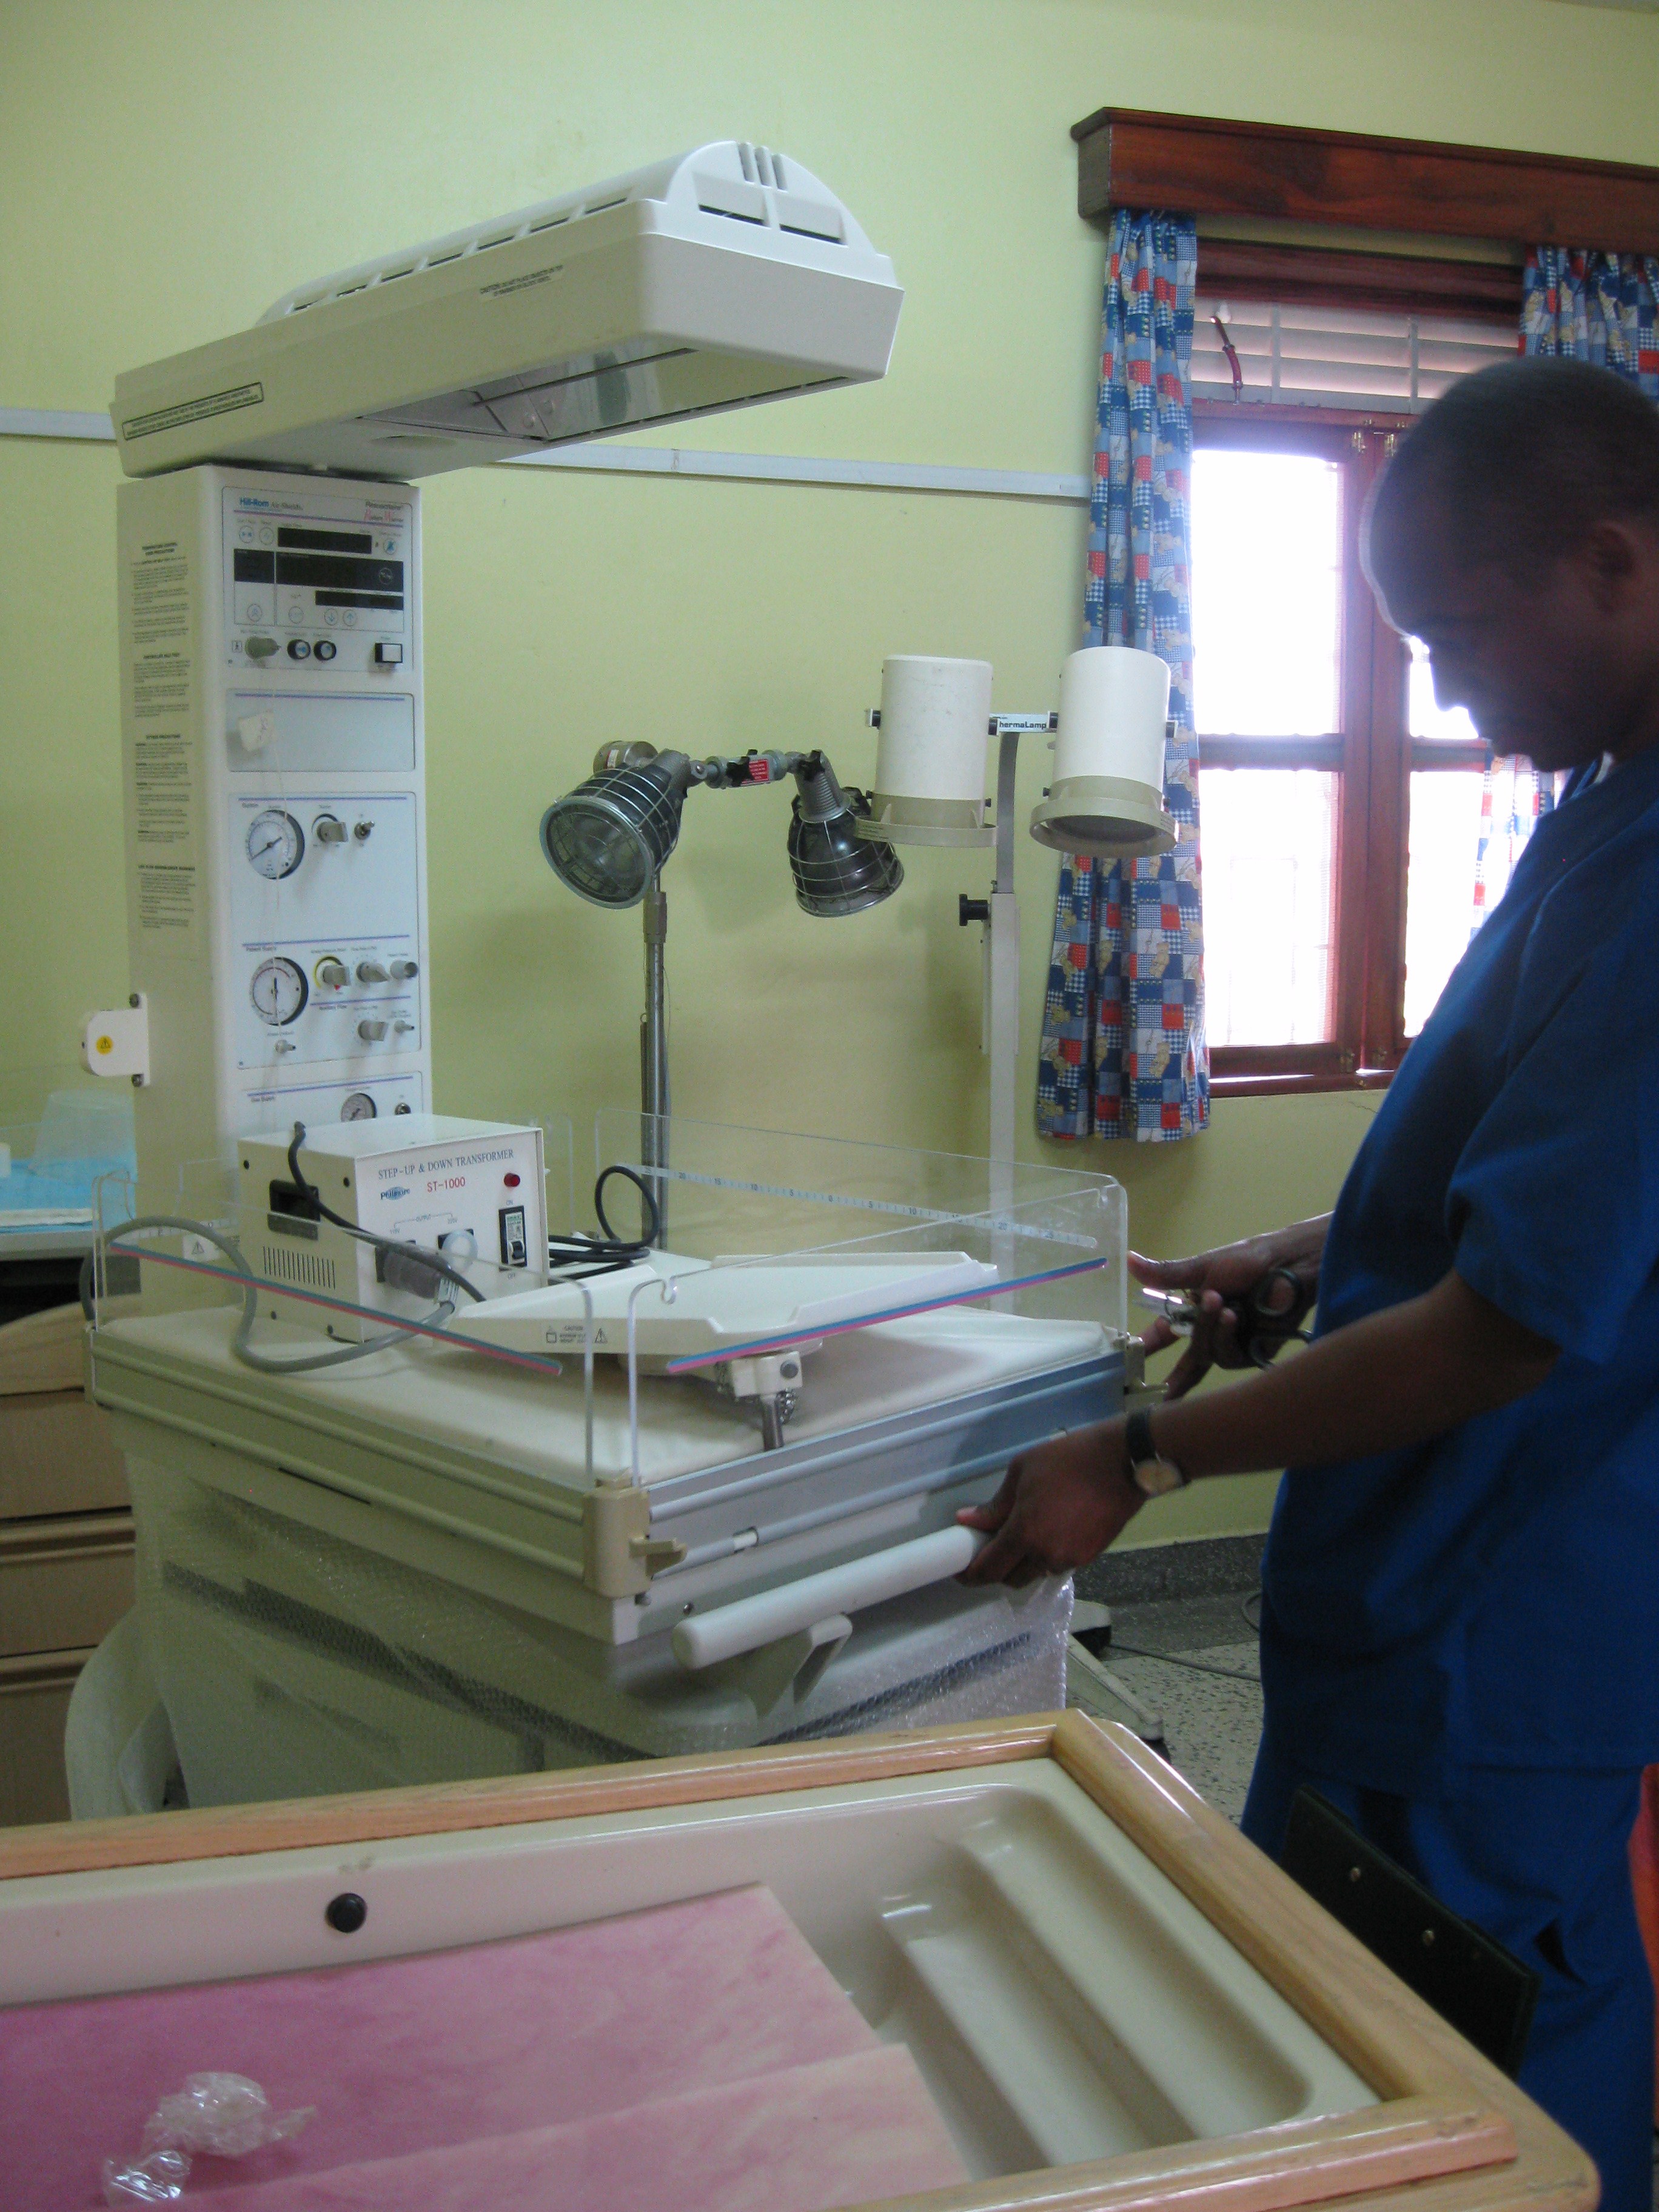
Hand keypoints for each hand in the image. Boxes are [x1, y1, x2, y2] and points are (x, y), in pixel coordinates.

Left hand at [955, 1421, 1142, 1586]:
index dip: (971, 1575)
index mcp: (1025, 1534)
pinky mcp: (1090, 1557)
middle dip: (997, 1570)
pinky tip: (1049, 1532)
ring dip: (1024, 1562)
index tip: (961, 1572)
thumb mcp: (1022, 1471)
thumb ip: (995, 1505)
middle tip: (990, 1550)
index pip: (990, 1569)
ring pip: (1037, 1572)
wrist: (1123, 1462)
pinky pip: (1059, 1563)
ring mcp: (1071, 1559)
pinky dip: (1047, 1555)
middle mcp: (1047, 1555)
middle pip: (1012, 1579)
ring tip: (1022, 1536)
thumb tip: (968, 1521)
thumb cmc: (1068, 1460)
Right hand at [1132, 1224, 1323, 1399]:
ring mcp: (1234, 1345)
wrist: (1288, 1264)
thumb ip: (1166, 1274)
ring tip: (1220, 1303)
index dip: (1149, 1347)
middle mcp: (1214, 1333)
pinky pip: (1228, 1356)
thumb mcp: (1202, 1268)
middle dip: (1172, 1375)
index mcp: (1197, 1312)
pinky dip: (1225, 1335)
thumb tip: (1128, 1260)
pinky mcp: (1254, 1354)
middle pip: (1187, 1361)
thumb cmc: (1248, 1261)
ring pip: (1206, 1354)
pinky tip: (1232, 1317)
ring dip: (1207, 1329)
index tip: (1127, 1360)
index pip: (1166, 1335)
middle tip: (1157, 1378)